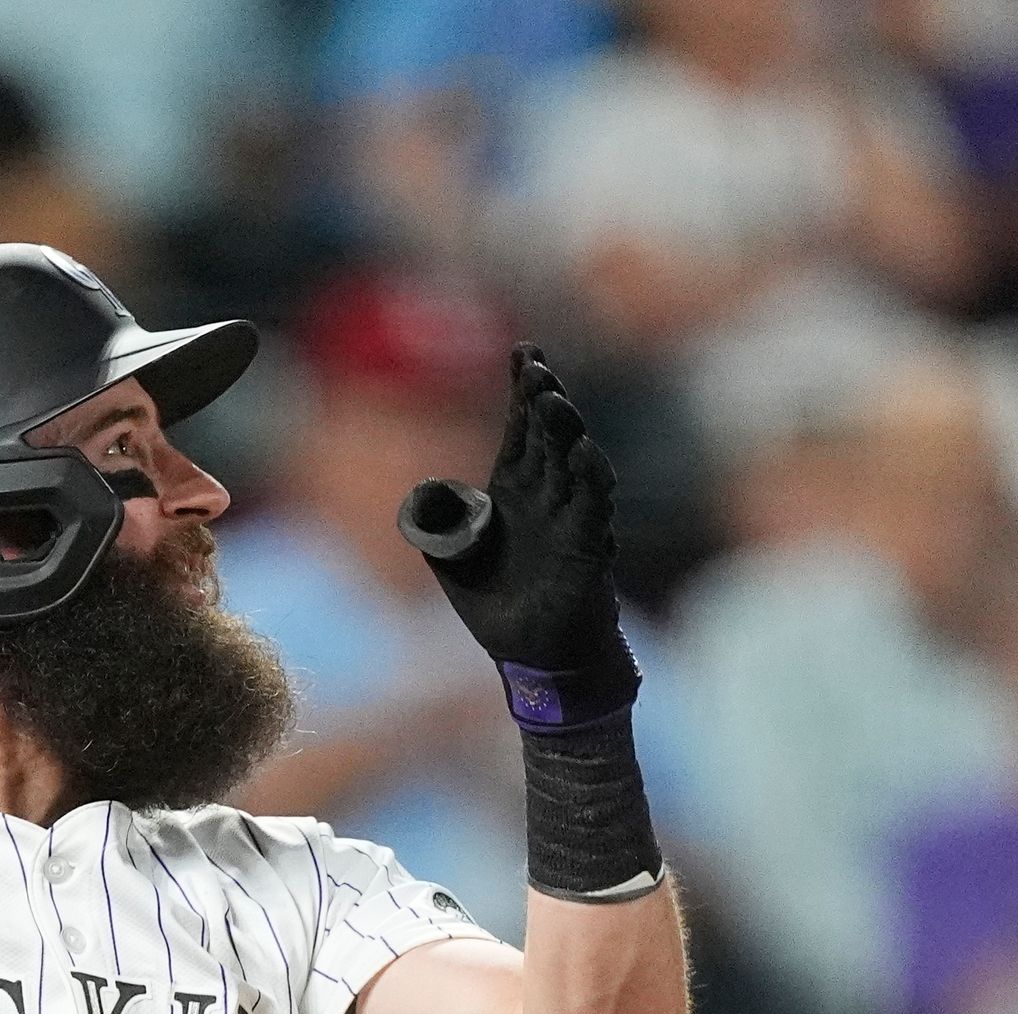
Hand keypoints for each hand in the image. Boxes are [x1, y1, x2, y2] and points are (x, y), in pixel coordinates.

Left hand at [397, 345, 633, 707]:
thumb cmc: (498, 607)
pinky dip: (589, 478)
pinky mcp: (588, 548)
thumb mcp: (451, 563)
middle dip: (544, 399)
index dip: (524, 390)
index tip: (524, 351)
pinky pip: (592, 506)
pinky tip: (583, 451)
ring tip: (553, 399)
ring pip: (574, 461)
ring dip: (566, 429)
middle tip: (535, 368)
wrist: (533, 658)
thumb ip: (437, 527)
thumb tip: (424, 499)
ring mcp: (572, 517)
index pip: (523, 427)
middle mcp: (548, 495)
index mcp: (515, 489)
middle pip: (550, 433)